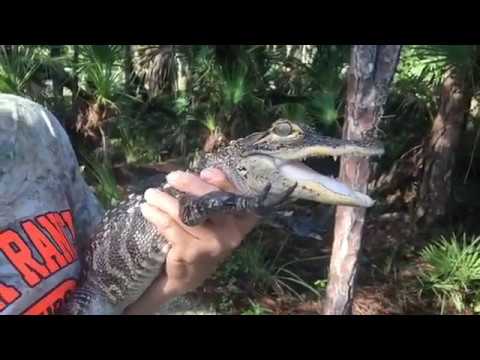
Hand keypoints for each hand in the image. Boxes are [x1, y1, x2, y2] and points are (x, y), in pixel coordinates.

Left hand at [123, 168, 257, 313]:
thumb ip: (212, 198)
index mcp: (242, 222)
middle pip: (212, 202)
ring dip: (164, 200)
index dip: (223, 182)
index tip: (205, 172)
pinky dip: (156, 215)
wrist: (187, 276)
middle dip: (190, 184)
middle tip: (171, 177)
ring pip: (186, 214)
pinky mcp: (192, 253)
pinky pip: (171, 227)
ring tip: (150, 194)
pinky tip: (147, 210)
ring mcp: (213, 245)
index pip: (236, 196)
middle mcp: (232, 234)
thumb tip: (205, 173)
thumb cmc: (201, 240)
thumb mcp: (213, 220)